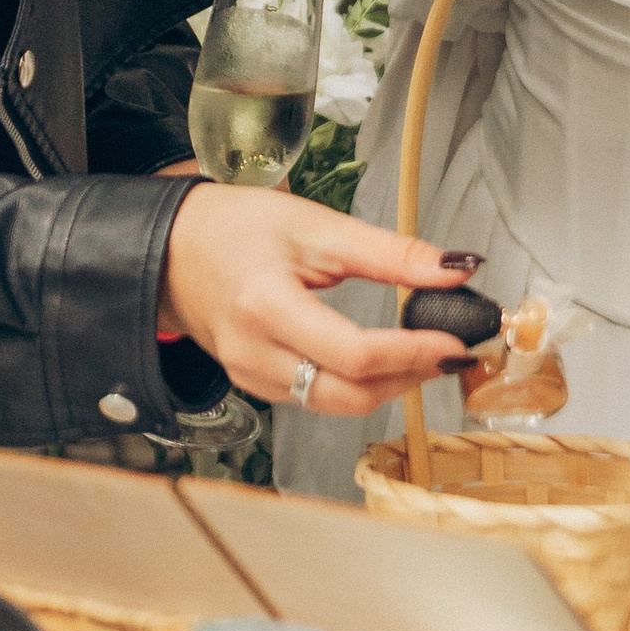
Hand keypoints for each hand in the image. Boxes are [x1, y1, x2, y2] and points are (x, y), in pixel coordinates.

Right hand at [160, 189, 472, 417]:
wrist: (173, 247)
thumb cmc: (236, 228)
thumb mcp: (317, 225)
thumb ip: (390, 252)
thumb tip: (456, 270)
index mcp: (266, 307)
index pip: (355, 354)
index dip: (413, 353)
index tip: (455, 341)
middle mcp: (254, 354)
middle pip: (349, 395)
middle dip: (410, 378)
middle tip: (452, 352)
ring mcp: (250, 377)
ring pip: (335, 405)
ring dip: (388, 386)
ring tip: (425, 354)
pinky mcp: (253, 385)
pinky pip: (315, 399)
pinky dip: (356, 385)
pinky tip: (382, 361)